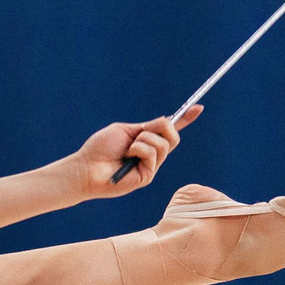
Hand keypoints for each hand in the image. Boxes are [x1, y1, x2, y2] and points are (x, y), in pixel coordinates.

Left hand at [72, 104, 200, 198]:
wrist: (86, 167)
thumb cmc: (99, 148)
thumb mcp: (126, 130)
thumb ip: (147, 127)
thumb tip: (167, 120)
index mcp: (146, 142)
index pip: (169, 131)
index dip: (185, 119)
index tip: (198, 108)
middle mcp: (151, 155)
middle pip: (173, 136)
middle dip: (161, 127)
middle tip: (141, 132)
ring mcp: (150, 166)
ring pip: (164, 144)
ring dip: (144, 140)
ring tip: (127, 148)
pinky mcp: (147, 176)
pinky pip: (153, 154)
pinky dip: (139, 149)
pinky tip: (127, 156)